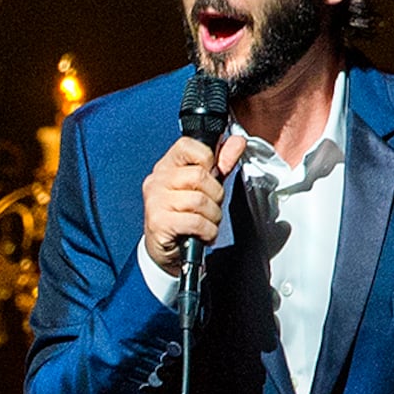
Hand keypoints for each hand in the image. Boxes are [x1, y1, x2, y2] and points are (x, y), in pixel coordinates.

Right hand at [139, 132, 243, 278]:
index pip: (187, 145)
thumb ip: (221, 163)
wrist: (166, 252)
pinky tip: (203, 234)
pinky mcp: (159, 223)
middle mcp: (157, 181)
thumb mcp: (206, 187)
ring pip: (200, 200)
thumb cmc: (185, 216)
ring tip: (206, 223)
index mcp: (166, 166)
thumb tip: (237, 141)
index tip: (211, 174)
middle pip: (200, 175)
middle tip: (210, 207)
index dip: (207, 158)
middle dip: (215, 195)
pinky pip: (195, 221)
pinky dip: (207, 231)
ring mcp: (155, 201)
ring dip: (212, 216)